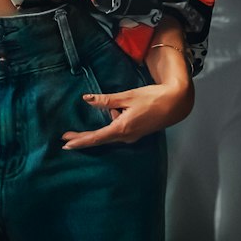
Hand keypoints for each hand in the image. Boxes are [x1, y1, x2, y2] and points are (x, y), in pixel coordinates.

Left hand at [60, 79, 193, 149]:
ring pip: (110, 132)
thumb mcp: (127, 96)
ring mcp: (132, 136)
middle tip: (65, 137)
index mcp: (122, 128)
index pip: (96, 137)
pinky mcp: (136, 133)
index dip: (80, 141)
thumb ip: (106, 100)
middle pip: (99, 139)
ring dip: (104, 124)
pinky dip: (114, 121)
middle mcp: (126, 136)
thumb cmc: (152, 98)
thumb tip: (86, 99)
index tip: (66, 144)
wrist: (176, 104)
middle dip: (83, 138)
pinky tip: (121, 109)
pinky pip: (119, 129)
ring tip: (119, 106)